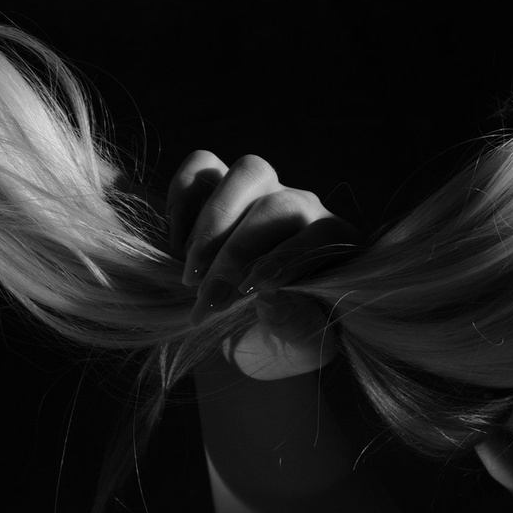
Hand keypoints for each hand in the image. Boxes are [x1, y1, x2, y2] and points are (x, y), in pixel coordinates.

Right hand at [166, 149, 358, 380]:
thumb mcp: (298, 347)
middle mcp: (304, 209)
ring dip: (213, 222)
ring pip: (248, 173)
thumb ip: (293, 322)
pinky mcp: (221, 187)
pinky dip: (184, 196)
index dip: (286, 258)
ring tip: (191, 273)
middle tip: (210, 295)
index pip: (322, 233)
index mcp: (337, 246)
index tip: (251, 292)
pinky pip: (203, 166)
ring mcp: (263, 192)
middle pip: (279, 203)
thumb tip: (269, 295)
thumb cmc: (284, 342)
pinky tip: (176, 244)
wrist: (250, 338)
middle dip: (238, 250)